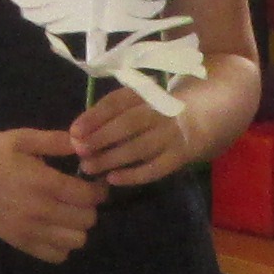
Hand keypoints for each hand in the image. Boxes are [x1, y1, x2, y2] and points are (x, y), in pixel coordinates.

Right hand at [0, 129, 100, 263]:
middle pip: (86, 221)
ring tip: (68, 214)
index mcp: (43, 182)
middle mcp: (40, 211)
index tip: (93, 183)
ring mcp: (29, 231)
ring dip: (78, 228)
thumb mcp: (22, 138)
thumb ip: (55, 141)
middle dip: (89, 208)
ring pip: (76, 242)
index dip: (98, 190)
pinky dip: (62, 245)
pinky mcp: (20, 243)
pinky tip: (55, 229)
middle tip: (80, 198)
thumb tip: (85, 145)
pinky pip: (56, 256)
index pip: (89, 196)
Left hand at [71, 85, 204, 187]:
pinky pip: (155, 168)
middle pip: (128, 124)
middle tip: (79, 150)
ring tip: (88, 168)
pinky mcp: (179, 156)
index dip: (95, 116)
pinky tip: (112, 179)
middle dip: (101, 138)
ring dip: (112, 158)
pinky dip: (133, 175)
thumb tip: (77, 133)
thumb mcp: (136, 102)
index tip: (74, 131)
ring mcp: (172, 135)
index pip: (118, 101)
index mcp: (146, 94)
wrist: (199, 118)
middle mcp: (161, 112)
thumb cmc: (153, 111)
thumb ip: (109, 114)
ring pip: (140, 147)